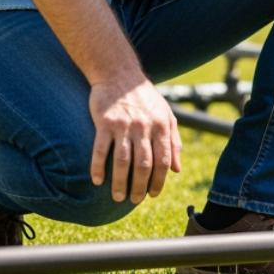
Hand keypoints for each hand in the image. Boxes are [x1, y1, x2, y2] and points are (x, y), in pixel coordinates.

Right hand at [88, 77, 182, 203]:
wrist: (119, 73)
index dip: (159, 180)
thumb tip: (177, 170)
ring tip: (117, 197)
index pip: (163, 160)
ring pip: (122, 161)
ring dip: (119, 182)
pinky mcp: (104, 122)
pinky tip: (97, 180)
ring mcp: (123, 125)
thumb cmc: (145, 97)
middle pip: (143, 165)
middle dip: (140, 187)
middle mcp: (144, 127)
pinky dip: (97, 167)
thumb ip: (173, 141)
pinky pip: (100, 149)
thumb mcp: (166, 115)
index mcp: (161, 126)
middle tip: (135, 200)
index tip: (153, 194)